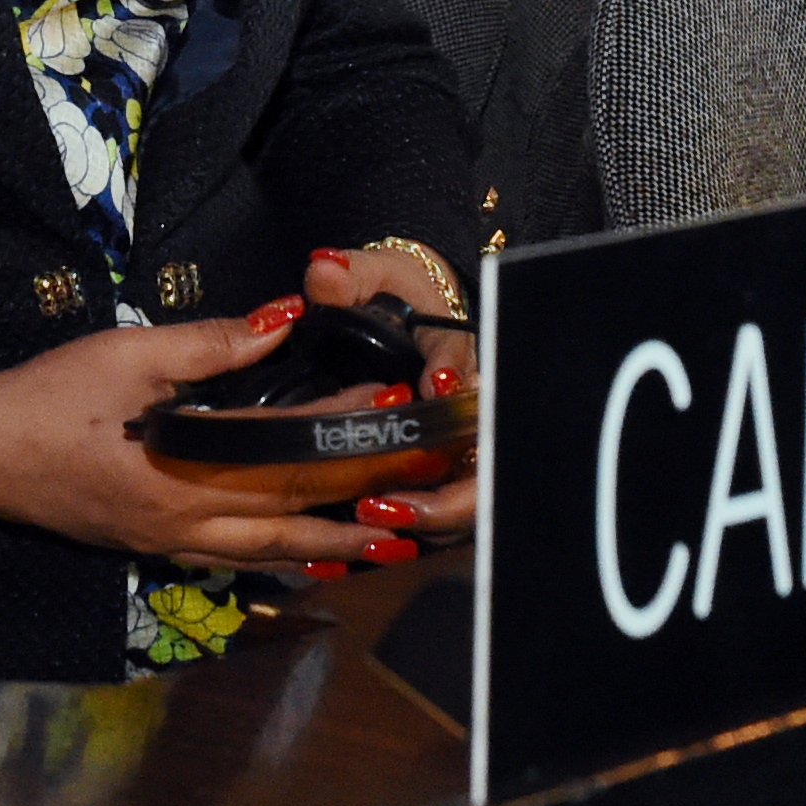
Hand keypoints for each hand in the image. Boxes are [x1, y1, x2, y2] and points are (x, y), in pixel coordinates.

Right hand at [0, 305, 451, 569]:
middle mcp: (185, 519)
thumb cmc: (47, 397)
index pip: (284, 450)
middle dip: (357, 499)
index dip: (342, 430)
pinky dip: (280, 560)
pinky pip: (233, 562)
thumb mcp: (128, 355)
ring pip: (269, 552)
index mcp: (183, 469)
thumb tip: (281, 321)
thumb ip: (211, 345)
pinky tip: (307, 557)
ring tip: (384, 542)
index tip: (387, 407)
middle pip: (290, 513)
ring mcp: (168, 542)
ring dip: (331, 545)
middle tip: (417, 489)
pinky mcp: (152, 547)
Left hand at [310, 245, 480, 547]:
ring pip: (467, 493)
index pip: (466, 372)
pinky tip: (372, 533)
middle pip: (483, 457)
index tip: (430, 392)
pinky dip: (416, 524)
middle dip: (446, 489)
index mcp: (458, 352)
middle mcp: (469, 402)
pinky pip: (444, 508)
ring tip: (373, 518)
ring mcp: (462, 439)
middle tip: (390, 502)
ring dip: (429, 513)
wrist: (412, 311)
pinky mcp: (445, 467)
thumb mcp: (376, 275)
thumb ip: (349, 277)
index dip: (453, 389)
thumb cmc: (396, 294)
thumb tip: (322, 271)